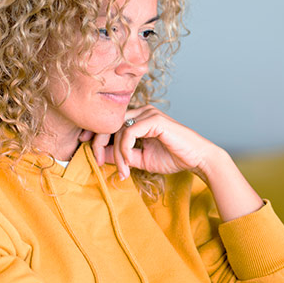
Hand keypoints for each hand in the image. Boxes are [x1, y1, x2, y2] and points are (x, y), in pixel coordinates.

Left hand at [84, 105, 216, 179]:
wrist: (197, 159)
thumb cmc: (173, 158)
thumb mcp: (140, 159)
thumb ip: (121, 155)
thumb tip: (100, 155)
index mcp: (138, 118)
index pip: (110, 123)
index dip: (95, 135)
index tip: (86, 149)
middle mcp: (142, 111)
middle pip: (109, 123)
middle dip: (98, 143)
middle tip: (97, 162)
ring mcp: (148, 113)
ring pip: (118, 130)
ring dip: (116, 154)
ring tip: (122, 171)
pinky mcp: (154, 119)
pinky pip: (129, 133)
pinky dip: (124, 150)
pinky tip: (128, 164)